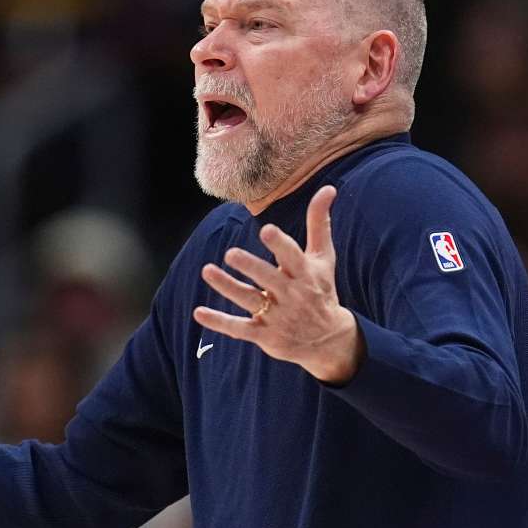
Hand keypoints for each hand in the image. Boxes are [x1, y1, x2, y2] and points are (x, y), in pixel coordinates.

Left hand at [194, 185, 363, 383]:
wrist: (327, 340)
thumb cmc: (321, 289)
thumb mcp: (323, 258)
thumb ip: (319, 223)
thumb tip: (328, 187)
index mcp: (305, 273)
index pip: (292, 257)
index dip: (280, 245)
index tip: (267, 231)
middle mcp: (291, 294)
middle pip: (268, 278)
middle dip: (251, 267)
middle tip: (231, 254)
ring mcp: (277, 316)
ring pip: (249, 300)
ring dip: (227, 287)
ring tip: (207, 271)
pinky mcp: (264, 334)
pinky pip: (238, 328)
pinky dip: (219, 322)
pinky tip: (199, 312)